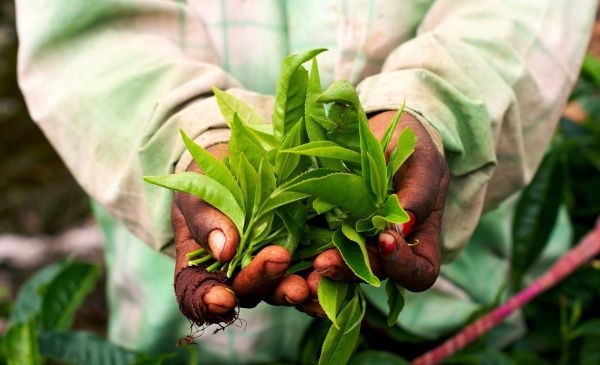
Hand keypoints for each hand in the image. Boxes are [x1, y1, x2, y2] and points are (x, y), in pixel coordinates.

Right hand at [172, 144, 309, 324]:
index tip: (220, 299)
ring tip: (310, 280)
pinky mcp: (301, 259)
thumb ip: (206, 220)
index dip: (206, 303)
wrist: (240, 167)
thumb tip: (224, 249)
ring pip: (283, 290)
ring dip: (297, 289)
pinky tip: (331, 270)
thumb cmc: (209, 184)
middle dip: (264, 280)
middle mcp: (238, 277)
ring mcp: (271, 271)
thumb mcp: (199, 193)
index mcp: (202, 268)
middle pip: (248, 292)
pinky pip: (313, 275)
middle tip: (278, 258)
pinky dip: (325, 278)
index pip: (197, 296)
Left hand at [307, 111, 448, 306]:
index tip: (386, 239)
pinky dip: (305, 255)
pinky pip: (317, 249)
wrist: (378, 129)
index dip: (403, 266)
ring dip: (325, 269)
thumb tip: (403, 227)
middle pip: (373, 275)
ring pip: (341, 268)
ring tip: (310, 263)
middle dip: (350, 271)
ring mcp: (356, 243)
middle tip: (326, 262)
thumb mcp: (421, 161)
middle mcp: (386, 251)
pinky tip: (290, 253)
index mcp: (418, 240)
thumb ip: (418, 192)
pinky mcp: (327, 230)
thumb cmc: (410, 145)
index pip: (419, 273)